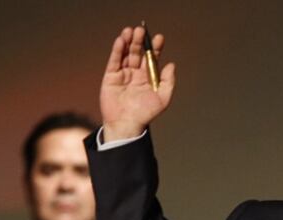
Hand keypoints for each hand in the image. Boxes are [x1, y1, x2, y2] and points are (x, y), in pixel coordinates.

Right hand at [100, 25, 175, 141]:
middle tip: (142, 30)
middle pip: (138, 52)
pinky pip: (115, 61)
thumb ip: (168, 82)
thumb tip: (171, 64)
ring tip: (131, 31)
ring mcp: (123, 74)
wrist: (127, 125)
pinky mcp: (111, 76)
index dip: (155, 48)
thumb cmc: (145, 114)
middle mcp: (135, 73)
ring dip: (129, 42)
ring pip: (126, 54)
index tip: (159, 38)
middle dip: (140, 41)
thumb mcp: (162, 98)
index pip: (152, 58)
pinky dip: (118, 51)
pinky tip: (121, 41)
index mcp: (148, 77)